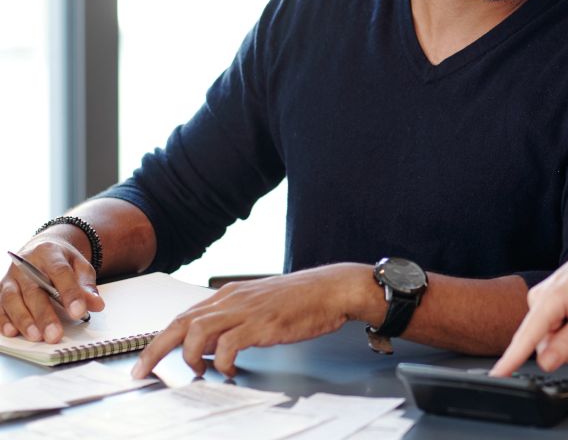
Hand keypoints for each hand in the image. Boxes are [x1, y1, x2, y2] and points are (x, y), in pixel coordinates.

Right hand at [1, 237, 103, 342]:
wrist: (41, 249)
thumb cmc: (62, 261)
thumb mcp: (80, 266)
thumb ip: (87, 285)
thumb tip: (96, 305)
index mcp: (50, 253)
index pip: (60, 273)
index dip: (70, 293)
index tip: (78, 312)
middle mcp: (26, 264)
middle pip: (34, 290)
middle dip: (44, 314)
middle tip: (54, 334)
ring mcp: (11, 277)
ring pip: (12, 299)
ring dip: (23, 320)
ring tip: (36, 336)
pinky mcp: (1, 290)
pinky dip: (3, 320)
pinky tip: (12, 332)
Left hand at [131, 263, 373, 378]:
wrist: (331, 289)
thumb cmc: (301, 299)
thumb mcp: (259, 305)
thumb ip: (232, 321)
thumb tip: (211, 345)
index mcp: (229, 295)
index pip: (183, 316)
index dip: (159, 339)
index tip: (145, 361)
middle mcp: (232, 299)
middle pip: (180, 322)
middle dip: (155, 349)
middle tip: (141, 373)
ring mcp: (247, 310)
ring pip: (198, 331)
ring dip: (190, 356)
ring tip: (198, 371)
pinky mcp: (263, 324)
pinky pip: (230, 344)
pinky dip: (223, 361)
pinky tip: (230, 370)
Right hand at [490, 235, 567, 376]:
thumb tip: (545, 364)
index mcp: (550, 299)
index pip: (527, 336)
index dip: (511, 358)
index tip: (496, 375)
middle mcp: (538, 300)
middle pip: (547, 349)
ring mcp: (539, 303)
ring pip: (552, 345)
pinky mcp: (544, 307)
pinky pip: (554, 335)